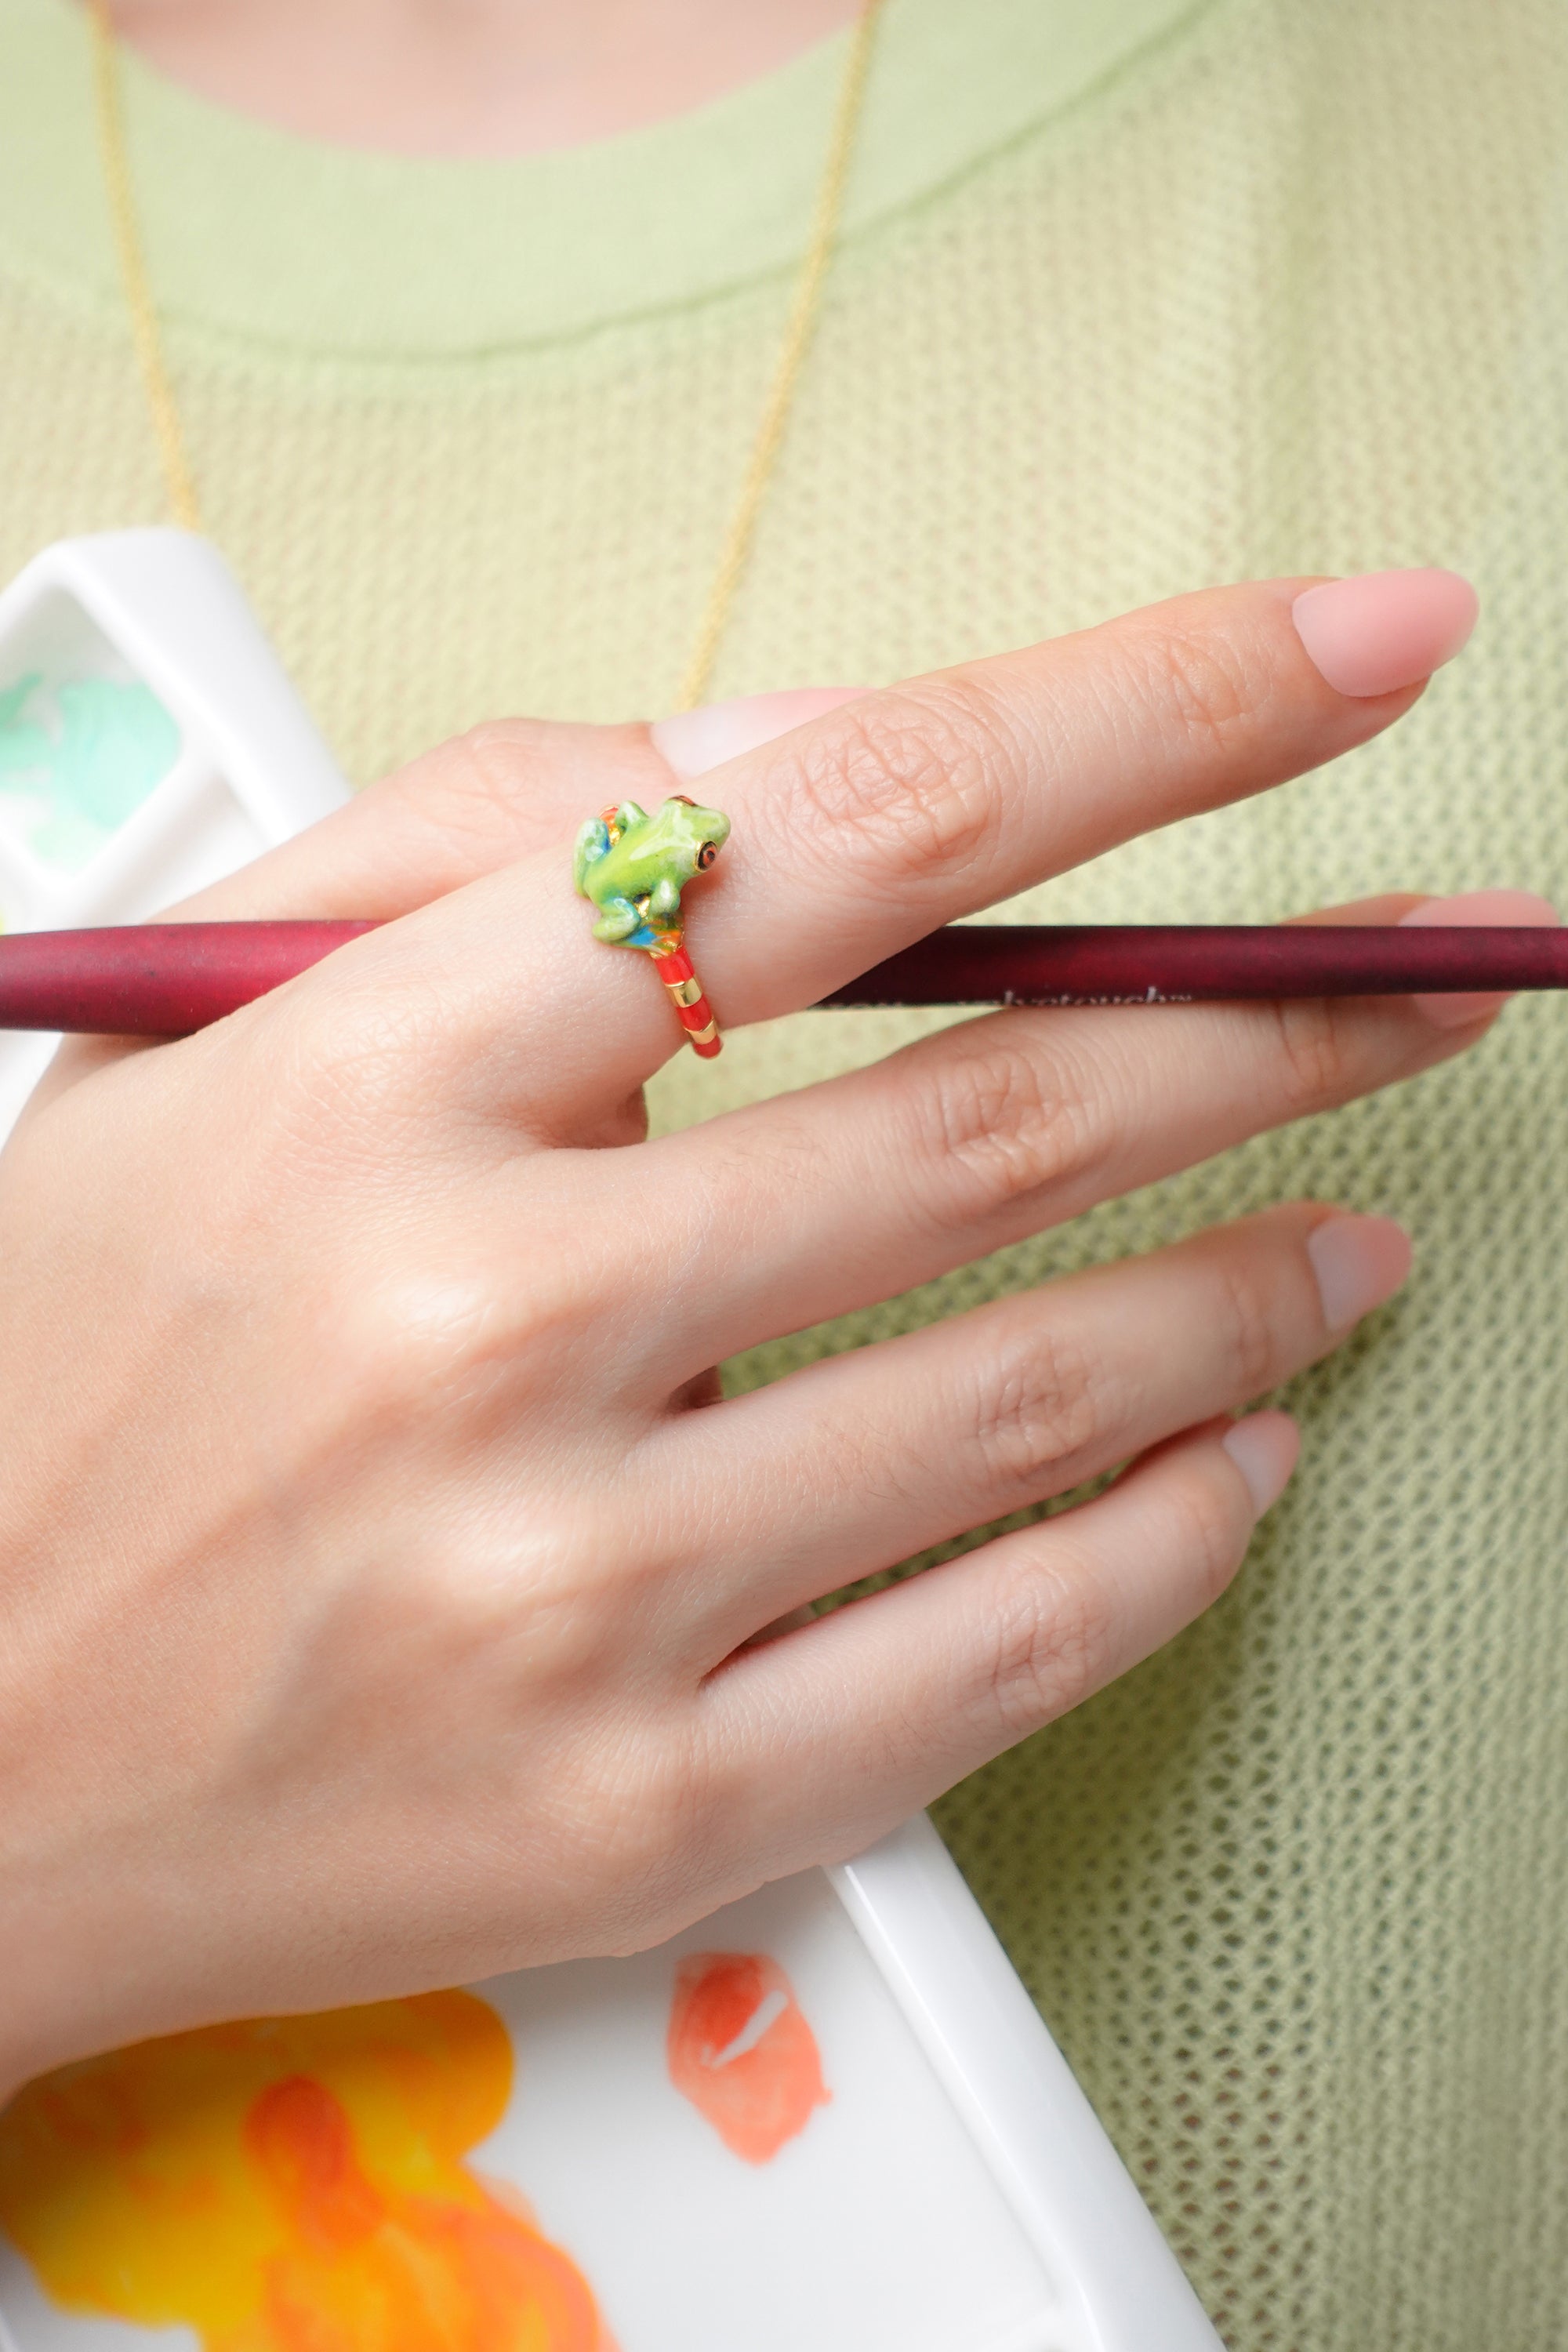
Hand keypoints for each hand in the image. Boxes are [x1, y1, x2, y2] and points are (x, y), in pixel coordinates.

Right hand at [0, 571, 1525, 2092]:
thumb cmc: (68, 1351)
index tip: (1362, 639)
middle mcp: (483, 1333)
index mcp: (368, 1084)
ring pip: (1038, 1394)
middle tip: (1432, 970)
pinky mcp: (633, 1817)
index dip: (1149, 709)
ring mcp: (570, 1598)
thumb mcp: (212, 1029)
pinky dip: (1173, 1540)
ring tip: (1358, 1221)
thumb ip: (491, 840)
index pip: (839, 827)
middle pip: (1001, 1117)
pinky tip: (1241, 1460)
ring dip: (1260, 1281)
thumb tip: (825, 762)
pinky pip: (998, 1658)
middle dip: (1282, 1017)